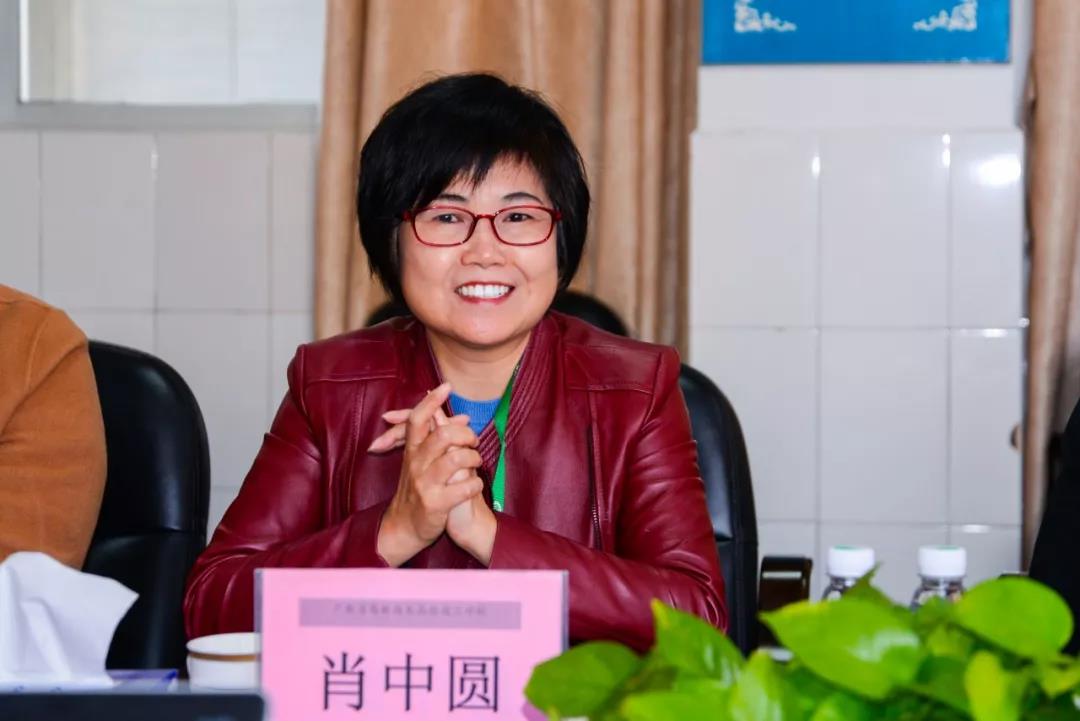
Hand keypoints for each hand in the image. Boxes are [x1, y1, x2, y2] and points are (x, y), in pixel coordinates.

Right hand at [376, 384, 484, 566]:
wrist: (404, 527)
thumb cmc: (419, 489)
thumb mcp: (424, 462)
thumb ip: (441, 438)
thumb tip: (464, 417)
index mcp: (412, 451)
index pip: (418, 419)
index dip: (431, 401)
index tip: (446, 386)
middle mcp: (416, 464)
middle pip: (443, 435)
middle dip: (466, 434)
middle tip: (473, 441)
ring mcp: (425, 484)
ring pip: (457, 459)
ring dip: (474, 459)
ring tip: (476, 463)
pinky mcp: (436, 504)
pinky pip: (465, 487)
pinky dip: (476, 484)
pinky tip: (476, 485)